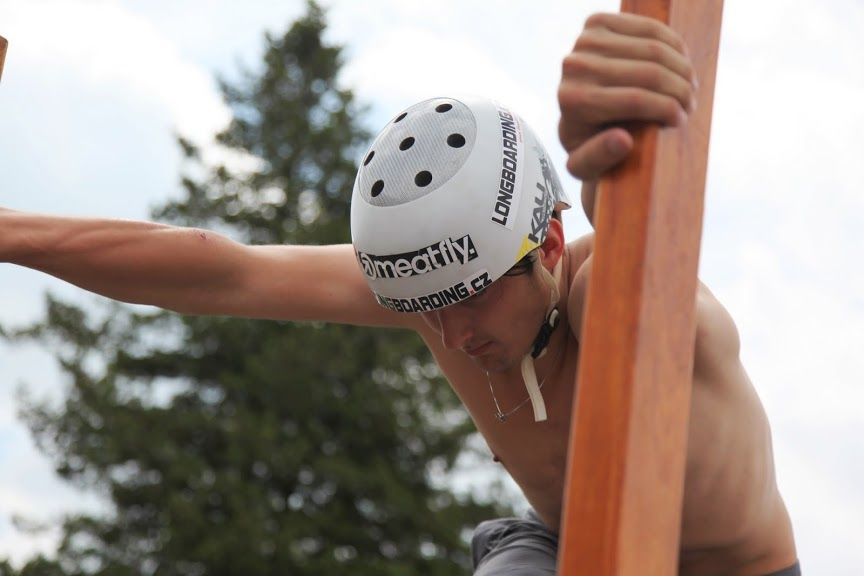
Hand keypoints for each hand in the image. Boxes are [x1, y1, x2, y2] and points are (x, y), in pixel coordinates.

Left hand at [558, 13, 696, 180]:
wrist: (577, 119)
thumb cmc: (588, 148)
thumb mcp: (586, 167)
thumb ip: (599, 159)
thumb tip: (622, 141)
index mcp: (572, 100)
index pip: (635, 99)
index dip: (668, 109)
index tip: (682, 121)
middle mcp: (574, 66)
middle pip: (649, 72)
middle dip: (680, 89)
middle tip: (690, 105)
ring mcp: (584, 40)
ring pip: (656, 48)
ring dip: (682, 69)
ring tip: (688, 89)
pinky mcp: (597, 22)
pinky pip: (652, 29)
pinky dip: (675, 47)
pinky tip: (681, 67)